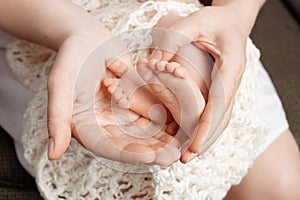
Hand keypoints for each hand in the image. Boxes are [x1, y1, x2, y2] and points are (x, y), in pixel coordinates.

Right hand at [47, 23, 179, 164]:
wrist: (87, 38)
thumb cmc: (70, 58)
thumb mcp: (60, 84)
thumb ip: (57, 117)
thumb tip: (52, 154)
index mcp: (87, 127)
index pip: (108, 147)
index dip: (129, 154)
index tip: (150, 156)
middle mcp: (106, 124)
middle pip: (131, 143)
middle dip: (153, 150)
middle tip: (173, 156)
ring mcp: (121, 114)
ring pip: (145, 131)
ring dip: (164, 138)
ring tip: (183, 144)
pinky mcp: (135, 101)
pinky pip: (152, 111)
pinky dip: (167, 118)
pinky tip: (183, 122)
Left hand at [150, 6, 248, 161]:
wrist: (232, 20)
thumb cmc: (215, 20)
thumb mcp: (194, 21)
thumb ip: (173, 39)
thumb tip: (151, 64)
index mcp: (231, 66)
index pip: (220, 101)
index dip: (207, 126)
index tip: (194, 147)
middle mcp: (234, 80)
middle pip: (223, 117)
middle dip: (206, 139)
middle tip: (186, 159)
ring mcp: (231, 86)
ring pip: (222, 118)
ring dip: (207, 138)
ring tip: (188, 155)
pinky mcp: (224, 89)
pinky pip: (218, 112)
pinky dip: (207, 128)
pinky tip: (193, 138)